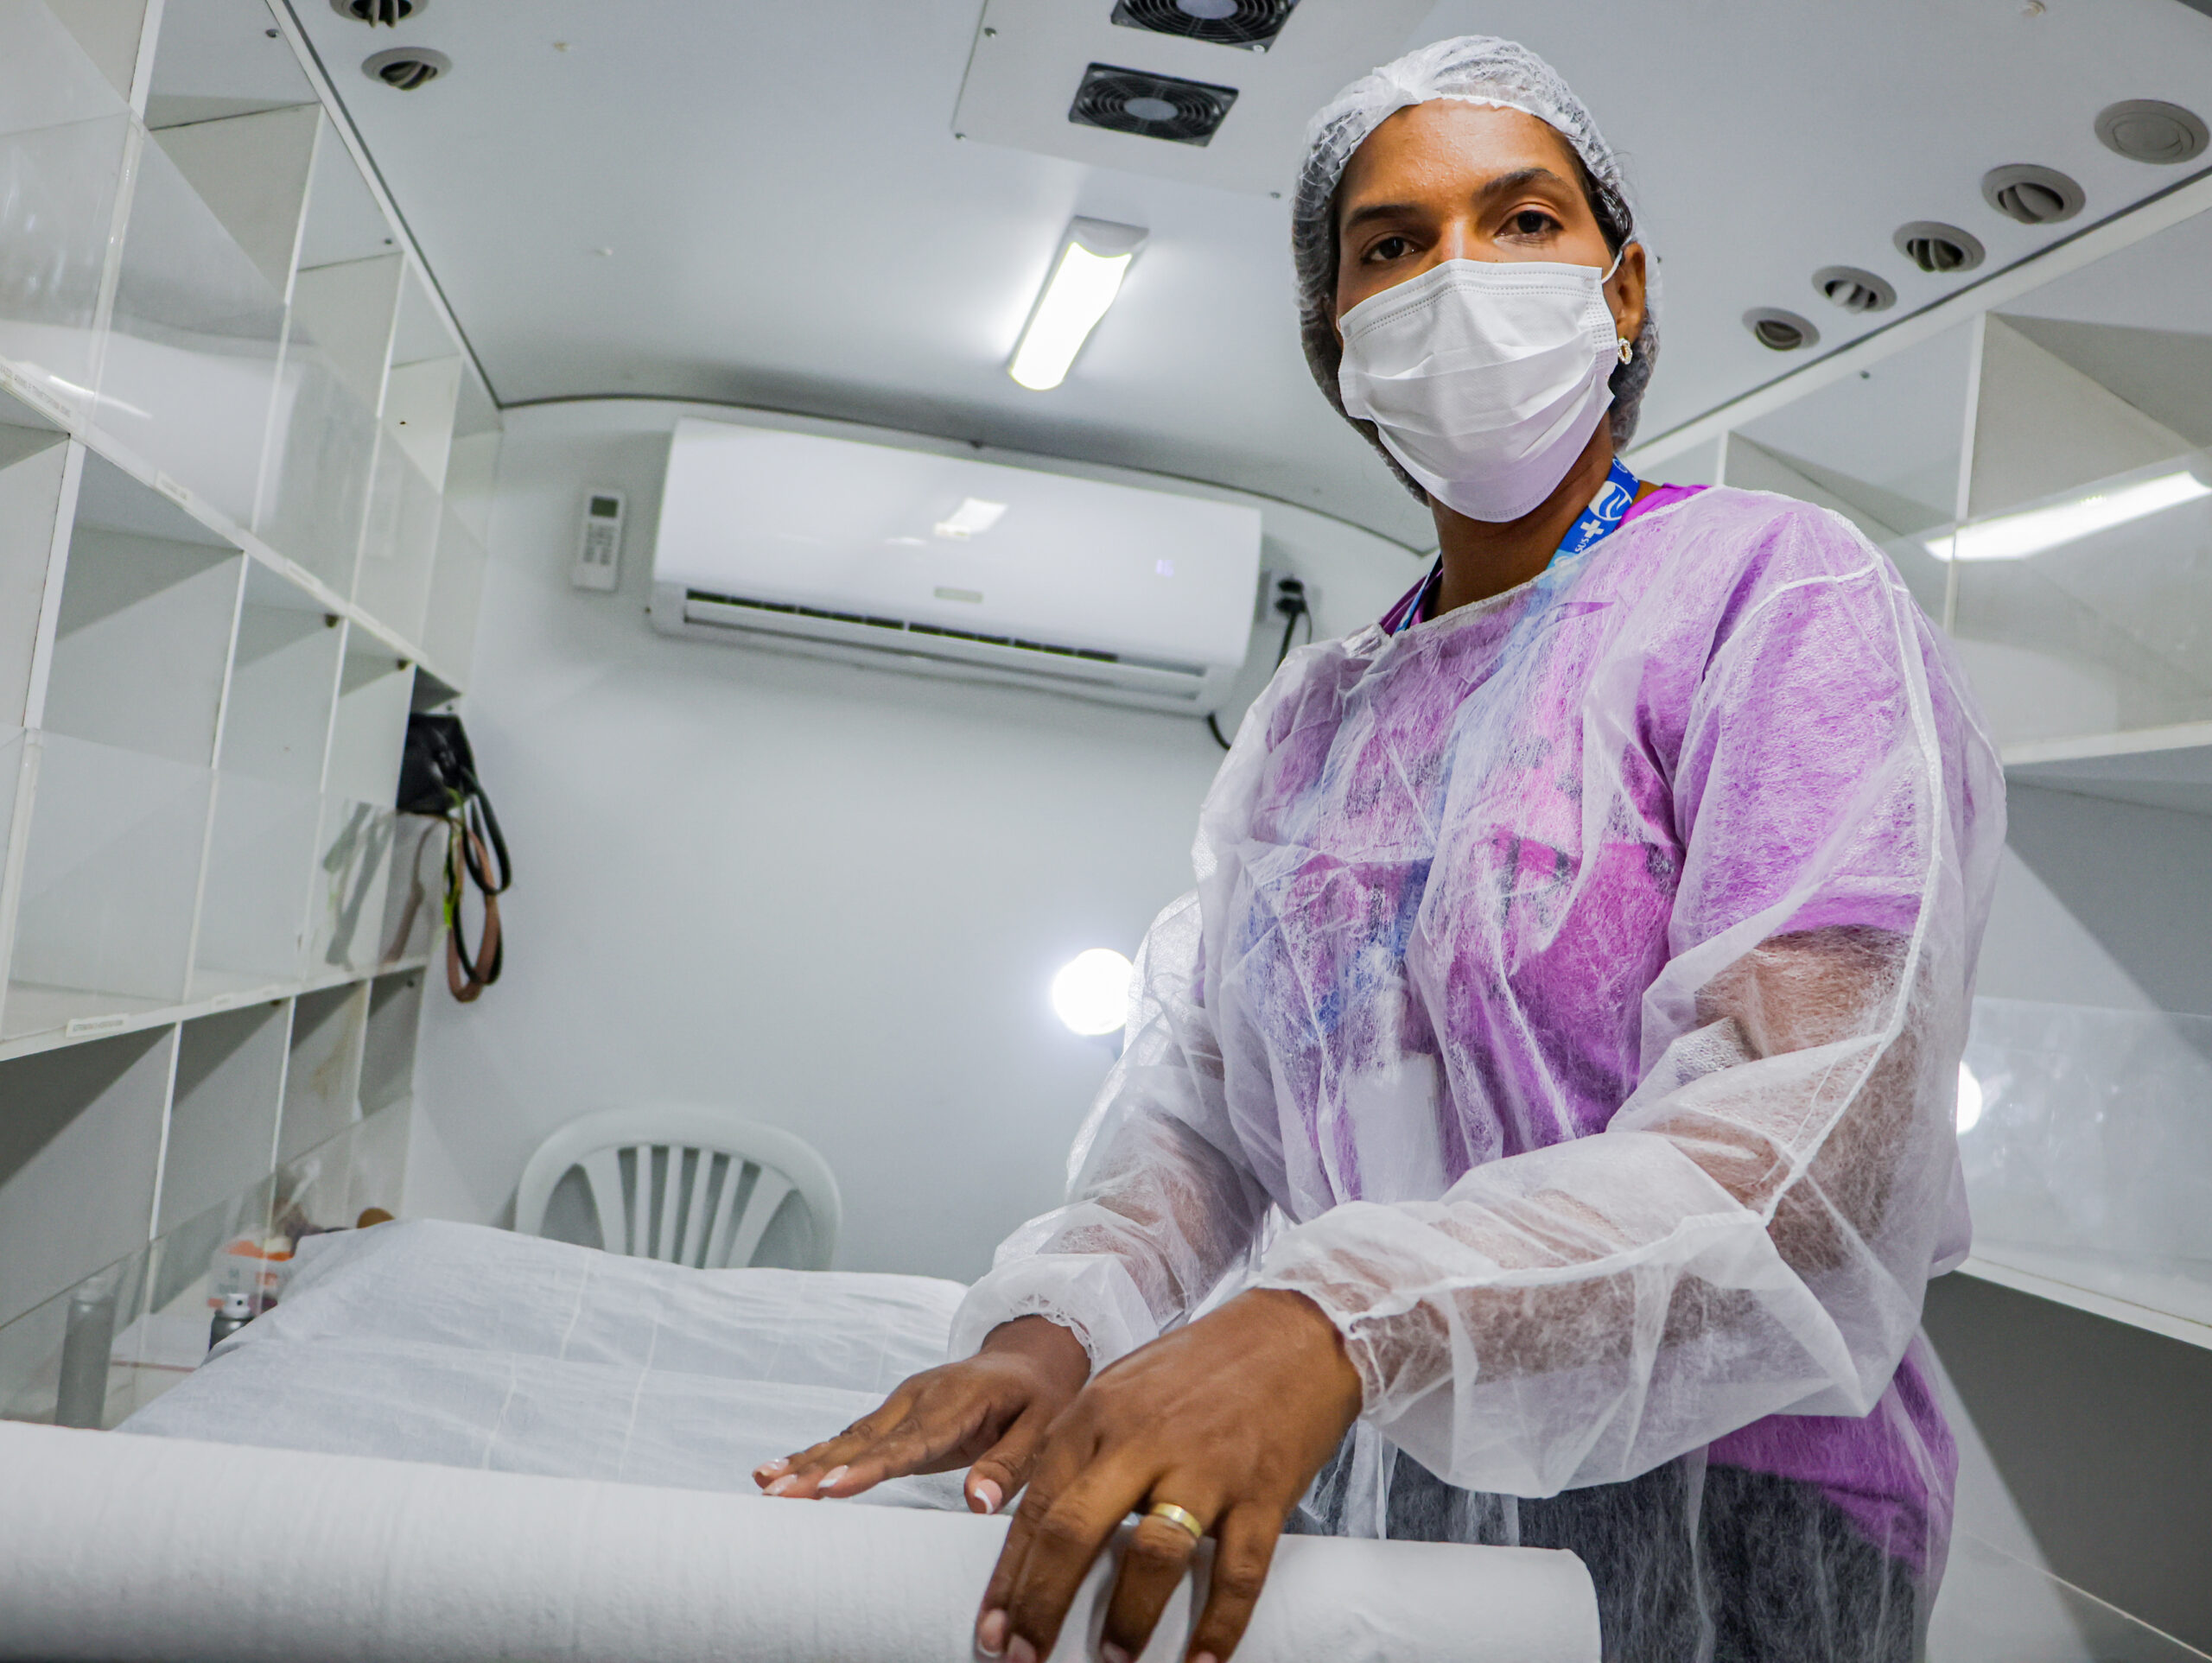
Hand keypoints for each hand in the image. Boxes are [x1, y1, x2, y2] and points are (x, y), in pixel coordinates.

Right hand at [753, 1315, 1089, 1514]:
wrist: (1030, 1359)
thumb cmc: (1040, 1398)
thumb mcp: (1043, 1430)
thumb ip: (1009, 1466)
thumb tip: (977, 1504)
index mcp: (957, 1402)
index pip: (908, 1443)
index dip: (868, 1470)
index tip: (829, 1491)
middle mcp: (920, 1397)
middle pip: (864, 1440)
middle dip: (817, 1469)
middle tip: (775, 1494)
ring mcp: (903, 1402)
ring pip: (849, 1436)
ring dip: (807, 1461)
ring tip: (764, 1484)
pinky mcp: (895, 1412)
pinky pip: (852, 1436)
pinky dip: (817, 1453)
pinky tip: (781, 1469)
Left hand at [975, 1288, 1361, 1662]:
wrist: (1296, 1331)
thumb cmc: (1204, 1367)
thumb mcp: (1124, 1389)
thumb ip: (1084, 1448)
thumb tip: (1043, 1526)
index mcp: (1099, 1413)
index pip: (1039, 1506)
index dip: (1010, 1576)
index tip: (990, 1627)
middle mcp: (1143, 1438)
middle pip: (1075, 1531)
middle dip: (1042, 1605)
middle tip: (1021, 1657)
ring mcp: (1206, 1466)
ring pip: (1152, 1556)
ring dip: (1127, 1618)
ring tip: (1112, 1659)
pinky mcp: (1262, 1492)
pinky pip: (1237, 1573)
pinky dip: (1219, 1627)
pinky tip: (1201, 1662)